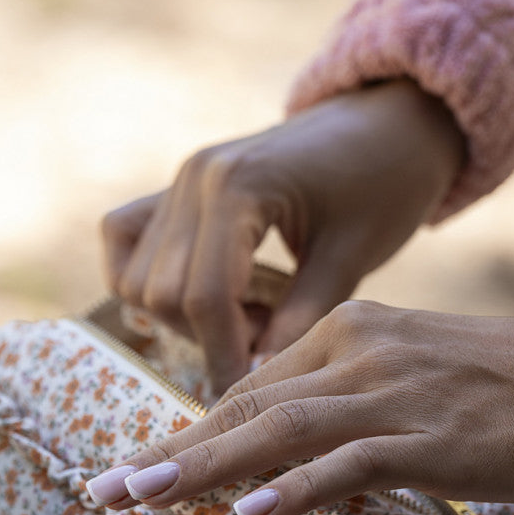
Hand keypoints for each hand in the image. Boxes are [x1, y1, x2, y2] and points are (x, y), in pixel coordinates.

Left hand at [86, 299, 513, 514]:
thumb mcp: (403, 383)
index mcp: (344, 333)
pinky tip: (247, 512)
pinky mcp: (428, 434)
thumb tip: (277, 457)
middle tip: (102, 490)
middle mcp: (354, 352)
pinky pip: (349, 462)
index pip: (250, 390)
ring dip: (202, 468)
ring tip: (139, 499)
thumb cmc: (496, 391)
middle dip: (169, 452)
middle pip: (245, 407)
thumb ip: (338, 408)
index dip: (188, 432)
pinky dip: (297, 488)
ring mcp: (389, 392)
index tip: (135, 468)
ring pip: (278, 431)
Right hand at [101, 79, 464, 393]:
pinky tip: (211, 294)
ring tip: (256, 311)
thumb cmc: (384, 183)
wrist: (388, 123)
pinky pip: (124, 244)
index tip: (252, 391)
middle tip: (272, 335)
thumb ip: (302, 318)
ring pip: (138, 280)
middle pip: (163, 294)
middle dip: (211, 336)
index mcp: (238, 185)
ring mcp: (178, 180)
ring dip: (187, 315)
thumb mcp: (354, 256)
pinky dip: (152, 282)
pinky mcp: (175, 189)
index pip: (205, 296)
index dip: (225, 356)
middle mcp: (194, 177)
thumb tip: (258, 378)